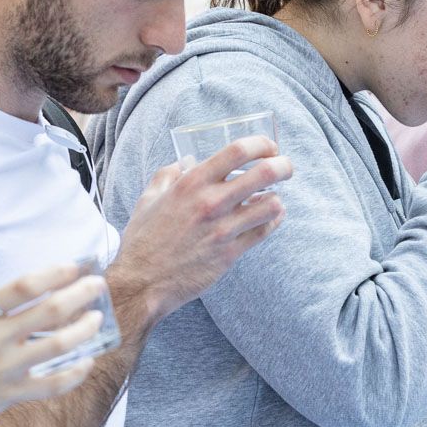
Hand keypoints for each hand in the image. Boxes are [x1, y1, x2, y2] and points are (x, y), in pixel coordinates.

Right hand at [0, 264, 109, 426]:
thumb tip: (35, 294)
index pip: (25, 284)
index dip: (56, 273)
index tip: (76, 267)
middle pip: (50, 310)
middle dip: (82, 294)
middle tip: (98, 286)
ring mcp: (3, 367)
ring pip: (59, 344)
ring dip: (85, 329)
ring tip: (97, 320)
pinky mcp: (8, 395)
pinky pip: (53, 383)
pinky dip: (76, 372)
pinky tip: (87, 362)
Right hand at [109, 137, 290, 324]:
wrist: (142, 282)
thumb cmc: (143, 240)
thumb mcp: (148, 199)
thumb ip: (168, 175)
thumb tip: (186, 161)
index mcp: (191, 183)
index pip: (237, 151)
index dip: (261, 144)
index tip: (269, 147)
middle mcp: (211, 202)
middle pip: (264, 174)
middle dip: (283, 166)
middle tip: (285, 167)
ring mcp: (224, 229)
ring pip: (271, 204)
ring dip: (277, 197)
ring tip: (273, 197)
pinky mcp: (230, 252)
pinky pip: (264, 231)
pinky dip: (273, 220)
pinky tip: (270, 217)